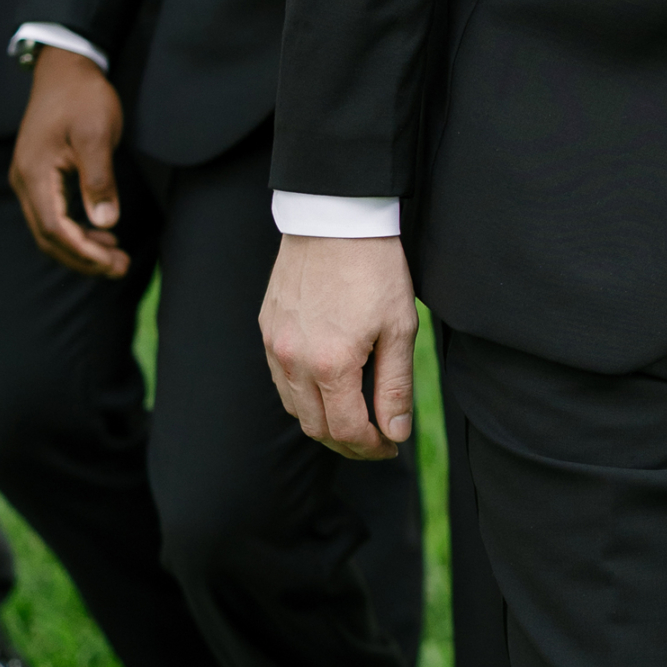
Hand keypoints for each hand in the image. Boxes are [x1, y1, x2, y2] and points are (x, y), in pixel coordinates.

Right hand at [10, 46, 131, 277]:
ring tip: (115, 257)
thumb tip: (106, 222)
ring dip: (80, 247)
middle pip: (48, 236)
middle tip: (120, 268)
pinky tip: (102, 234)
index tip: (113, 263)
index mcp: (36, 173)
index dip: (83, 251)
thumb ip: (100, 180)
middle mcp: (25, 180)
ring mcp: (29, 178)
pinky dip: (75, 231)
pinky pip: (52, 215)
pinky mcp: (39, 175)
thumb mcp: (97, 135)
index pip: (55, 227)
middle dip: (83, 257)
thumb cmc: (83, 97)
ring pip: (48, 229)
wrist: (65, 69)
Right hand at [260, 234, 417, 459]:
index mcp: (330, 364)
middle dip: (348, 443)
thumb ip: (395, 387)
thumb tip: (395, 433)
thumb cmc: (375, 268)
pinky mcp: (266, 328)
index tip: (390, 446)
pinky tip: (328, 389)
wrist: (334, 218)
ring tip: (355, 419)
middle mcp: (293, 361)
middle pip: (315, 427)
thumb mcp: (399, 328)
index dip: (370, 448)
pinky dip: (303, 395)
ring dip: (323, 422)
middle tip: (376, 441)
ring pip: (294, 406)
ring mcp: (274, 345)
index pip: (346, 430)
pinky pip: (280, 379)